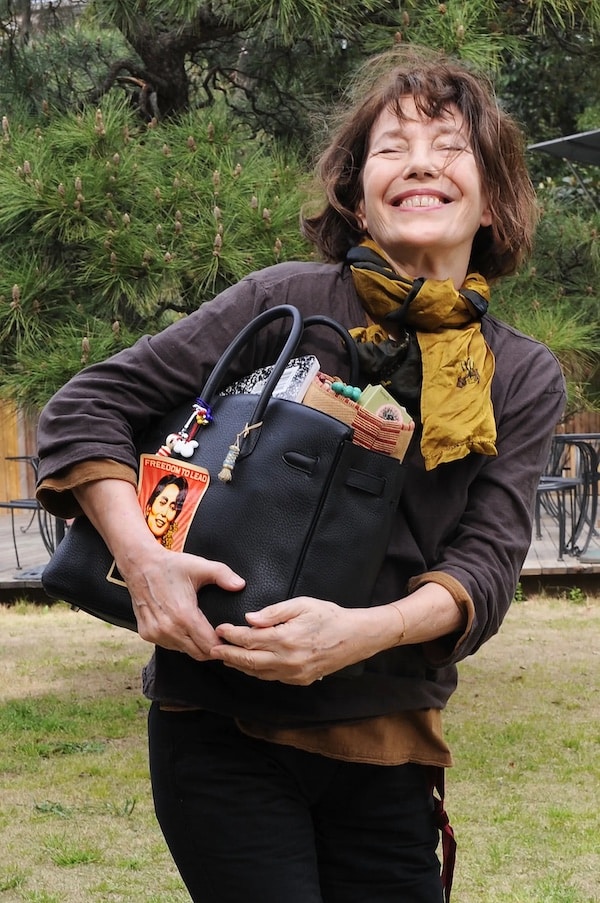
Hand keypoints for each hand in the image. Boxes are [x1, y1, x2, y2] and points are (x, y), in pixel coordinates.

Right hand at [119, 544, 245, 660]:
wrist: (140, 565)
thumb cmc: (170, 566)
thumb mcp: (199, 566)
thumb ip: (223, 575)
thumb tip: (240, 585)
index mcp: (184, 615)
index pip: (209, 645)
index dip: (222, 644)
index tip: (229, 638)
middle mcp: (168, 629)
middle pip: (198, 653)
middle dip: (212, 649)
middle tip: (220, 638)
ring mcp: (156, 633)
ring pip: (184, 651)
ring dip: (195, 646)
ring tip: (204, 634)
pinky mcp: (147, 634)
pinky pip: (170, 646)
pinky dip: (180, 642)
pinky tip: (185, 629)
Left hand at [210, 597, 400, 683]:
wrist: (356, 637)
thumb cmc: (329, 616)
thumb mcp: (302, 605)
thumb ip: (274, 612)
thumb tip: (250, 619)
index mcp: (286, 638)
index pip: (250, 639)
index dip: (232, 635)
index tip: (220, 629)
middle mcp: (287, 660)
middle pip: (248, 660)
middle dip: (228, 654)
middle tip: (212, 648)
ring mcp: (294, 673)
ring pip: (258, 672)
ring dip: (239, 665)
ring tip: (225, 657)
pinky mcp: (300, 680)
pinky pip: (272, 677)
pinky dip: (256, 671)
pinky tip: (249, 665)